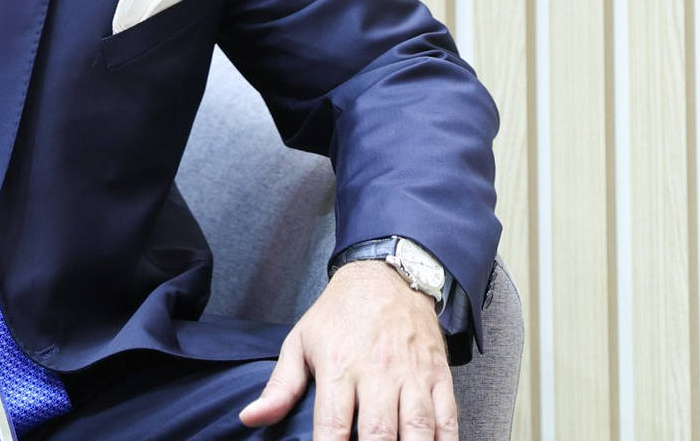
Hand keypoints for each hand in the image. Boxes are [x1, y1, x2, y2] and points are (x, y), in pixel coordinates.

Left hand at [239, 260, 455, 438]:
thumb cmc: (339, 313)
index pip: (333, 426)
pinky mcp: (438, 376)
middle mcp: (377, 373)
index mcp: (338, 366)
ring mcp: (412, 376)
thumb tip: (251, 418)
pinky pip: (448, 420)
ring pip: (418, 430)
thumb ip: (281, 386)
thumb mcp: (301, 341)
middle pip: (379, 435)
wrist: (386, 275)